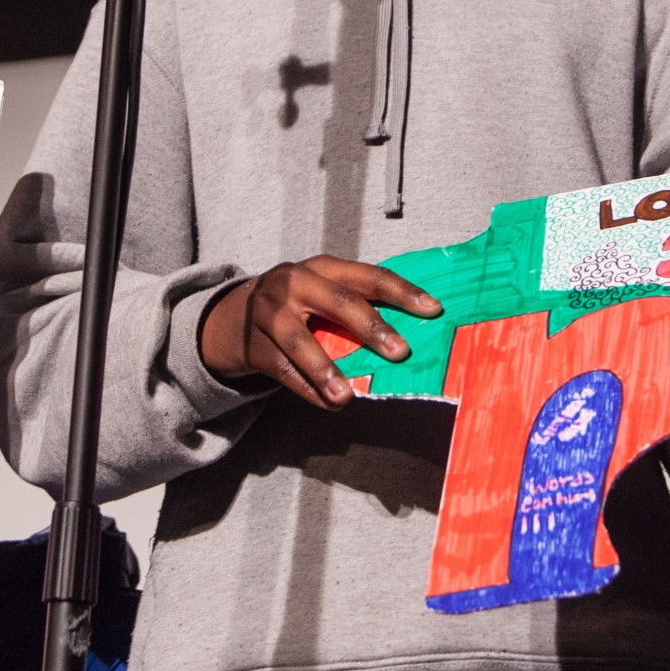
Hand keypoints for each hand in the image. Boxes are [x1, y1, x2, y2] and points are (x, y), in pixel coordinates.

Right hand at [199, 256, 440, 408]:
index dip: (402, 292)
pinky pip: (284, 371)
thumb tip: (405, 344)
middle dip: (371, 327)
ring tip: (346, 396)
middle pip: (338, 302)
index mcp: (322, 267)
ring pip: (300, 341)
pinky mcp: (255, 345)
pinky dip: (308, 390)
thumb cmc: (297, 304)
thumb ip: (357, 308)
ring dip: (326, 370)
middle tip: (400, 352)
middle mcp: (295, 282)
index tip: (433, 310)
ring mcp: (270, 313)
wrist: (236, 315)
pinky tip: (329, 403)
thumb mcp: (322, 293)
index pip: (368, 276)